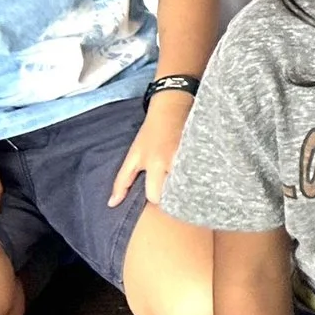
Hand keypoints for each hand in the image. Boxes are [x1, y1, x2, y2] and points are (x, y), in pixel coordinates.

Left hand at [109, 89, 190, 207]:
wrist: (172, 110)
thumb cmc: (150, 134)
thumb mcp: (133, 156)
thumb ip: (122, 181)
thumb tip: (112, 204)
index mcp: (157, 165)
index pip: (156, 196)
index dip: (152, 197)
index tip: (152, 191)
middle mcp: (176, 164)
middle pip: (173, 195)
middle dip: (169, 195)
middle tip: (165, 188)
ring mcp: (191, 161)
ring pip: (187, 187)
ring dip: (181, 188)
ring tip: (177, 182)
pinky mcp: (202, 157)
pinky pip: (197, 176)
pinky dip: (192, 179)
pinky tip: (189, 176)